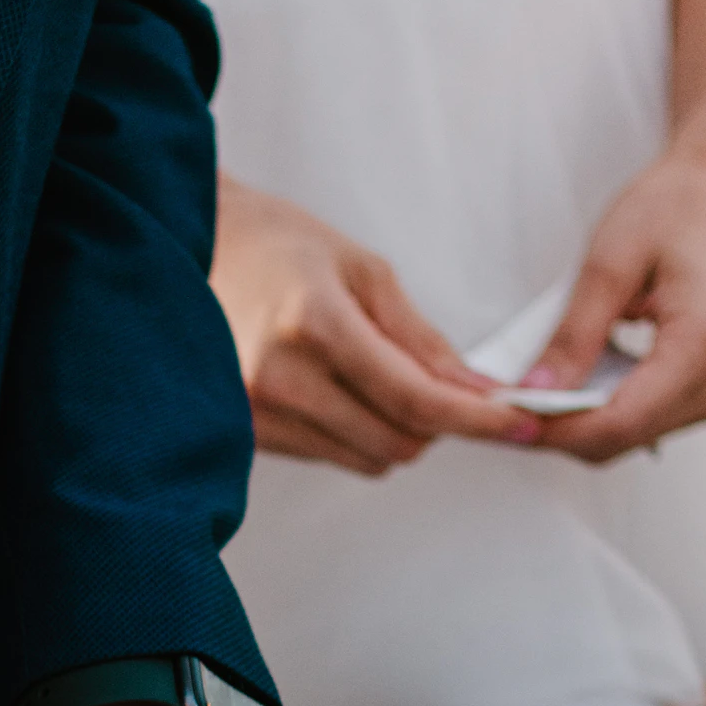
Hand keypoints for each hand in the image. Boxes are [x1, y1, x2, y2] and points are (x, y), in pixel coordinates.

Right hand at [210, 175, 537, 472]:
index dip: (474, 418)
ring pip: (364, 458)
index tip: (516, 423)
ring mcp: (255, 415)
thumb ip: (417, 337)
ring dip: (393, 430)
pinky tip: (336, 390)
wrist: (188, 254)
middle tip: (439, 386)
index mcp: (313, 323)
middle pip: (395, 441)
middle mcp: (280, 379)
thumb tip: (473, 389)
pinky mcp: (244, 437)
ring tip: (374, 379)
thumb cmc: (271, 246)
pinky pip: (327, 456)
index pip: (413, 396)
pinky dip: (352, 433)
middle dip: (433, 423)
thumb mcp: (357, 268)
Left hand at [523, 151, 705, 462]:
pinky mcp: (700, 396)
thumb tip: (535, 392)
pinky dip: (591, 413)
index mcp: (704, 344)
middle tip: (501, 403)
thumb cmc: (670, 213)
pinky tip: (565, 386)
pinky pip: (634, 424)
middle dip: (554, 428)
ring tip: (529, 391)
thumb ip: (573, 335)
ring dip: (570, 424)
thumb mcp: (608, 264)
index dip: (554, 428)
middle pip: (617, 438)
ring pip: (622, 439)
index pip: (618, 421)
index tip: (503, 417)